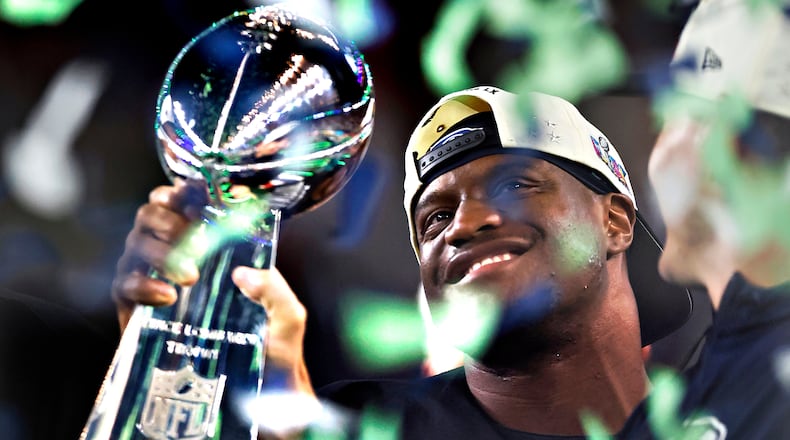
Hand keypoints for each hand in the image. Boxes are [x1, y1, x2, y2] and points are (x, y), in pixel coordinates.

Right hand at [112, 180, 316, 437]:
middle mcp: (181, 257)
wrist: (257, 391)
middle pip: (153, 215)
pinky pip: (124, 285)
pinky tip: (166, 296)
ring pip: (135, 245)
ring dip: (157, 251)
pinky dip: (140, 284)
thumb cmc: (272, 349)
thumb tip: (244, 273)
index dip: (187, 191)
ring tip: (188, 277)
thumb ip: (277, 291)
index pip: (190, 204)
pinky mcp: (137, 310)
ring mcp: (156, 281)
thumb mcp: (288, 317)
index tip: (197, 193)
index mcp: (216, 249)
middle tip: (191, 239)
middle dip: (166, 219)